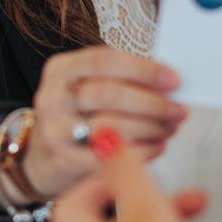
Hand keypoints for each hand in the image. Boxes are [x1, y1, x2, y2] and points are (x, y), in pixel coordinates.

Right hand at [25, 46, 187, 198]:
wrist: (43, 156)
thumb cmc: (78, 114)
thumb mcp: (88, 86)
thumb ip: (122, 79)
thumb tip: (169, 84)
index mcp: (61, 69)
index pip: (104, 61)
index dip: (143, 70)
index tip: (173, 80)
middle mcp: (53, 97)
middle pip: (109, 94)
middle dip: (152, 103)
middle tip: (178, 110)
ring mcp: (55, 130)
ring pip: (110, 126)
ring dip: (150, 128)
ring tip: (170, 128)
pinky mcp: (64, 160)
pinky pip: (110, 156)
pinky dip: (141, 151)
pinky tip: (157, 146)